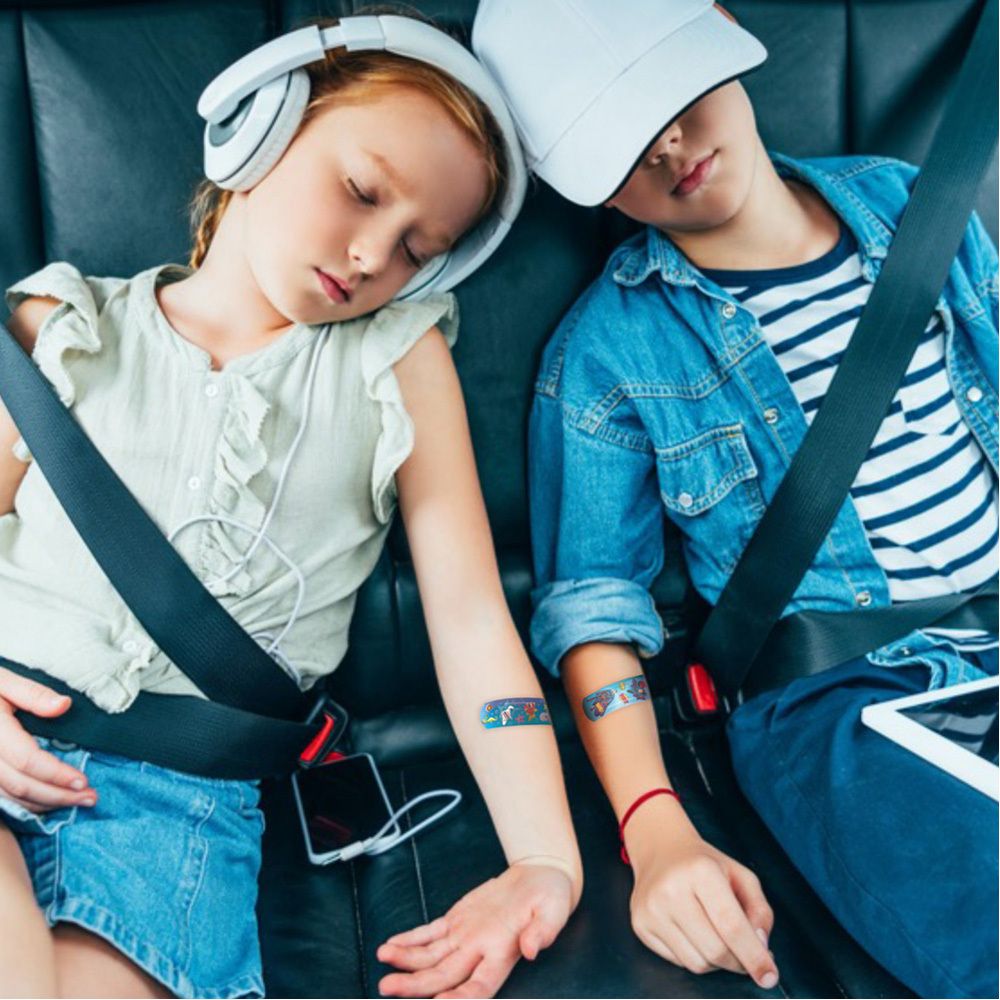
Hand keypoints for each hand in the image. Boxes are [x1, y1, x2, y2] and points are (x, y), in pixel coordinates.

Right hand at [0, 666, 95, 812]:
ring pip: (13, 796)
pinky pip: (4, 797)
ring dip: (47, 803)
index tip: (83, 780)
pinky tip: (52, 800)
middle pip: (22, 785)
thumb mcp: (4, 681)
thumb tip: (64, 705)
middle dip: (58, 796)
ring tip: (78, 801)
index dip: (56, 774)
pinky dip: (30, 803)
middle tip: (90, 798)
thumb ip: (33, 694)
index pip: (27, 760)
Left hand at [376, 860, 574, 997]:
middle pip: (443, 975)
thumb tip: (531, 948)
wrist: (540, 878)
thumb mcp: (554, 909)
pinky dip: (411, 939)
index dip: (459, 999)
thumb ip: (543, 931)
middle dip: (414, 984)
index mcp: (503, 951)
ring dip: (405, 961)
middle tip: (388, 987)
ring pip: (431, 955)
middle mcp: (480, 949)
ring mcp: (466, 936)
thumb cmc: (550, 897)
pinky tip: (393, 944)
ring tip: (383, 959)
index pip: (478, 986)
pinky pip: (430, 933)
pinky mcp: (458, 920)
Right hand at [626, 801, 778, 988]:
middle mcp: (671, 889)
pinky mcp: (639, 925)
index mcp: (700, 871)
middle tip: (747, 957)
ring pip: (697, 963)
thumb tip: (761, 946)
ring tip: (718, 939)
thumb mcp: (741, 875)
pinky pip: (678, 961)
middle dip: (738, 962)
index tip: (769, 976)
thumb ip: (760, 911)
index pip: (731, 925)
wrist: (660, 850)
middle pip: (715, 950)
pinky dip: (695, 957)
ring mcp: (651, 909)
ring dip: (717, 962)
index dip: (754, 956)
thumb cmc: (706, 865)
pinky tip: (695, 935)